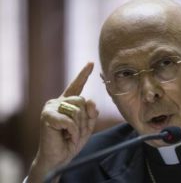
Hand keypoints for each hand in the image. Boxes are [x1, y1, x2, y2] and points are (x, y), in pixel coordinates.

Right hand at [27, 62, 98, 182]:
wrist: (59, 158)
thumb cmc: (71, 141)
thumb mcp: (87, 126)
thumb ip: (91, 113)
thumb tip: (91, 100)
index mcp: (68, 103)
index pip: (77, 86)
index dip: (84, 74)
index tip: (91, 63)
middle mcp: (59, 101)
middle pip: (82, 101)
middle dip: (85, 120)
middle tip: (76, 132)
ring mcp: (52, 107)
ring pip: (77, 109)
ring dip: (79, 127)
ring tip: (71, 135)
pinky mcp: (47, 115)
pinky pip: (70, 120)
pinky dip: (73, 132)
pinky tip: (67, 137)